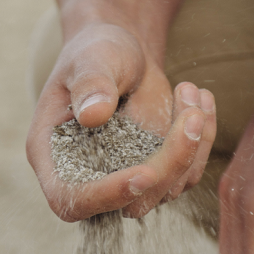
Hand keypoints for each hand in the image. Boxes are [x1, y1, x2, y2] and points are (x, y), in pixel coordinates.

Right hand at [26, 23, 215, 221]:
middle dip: (168, 164)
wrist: (121, 52)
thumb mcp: (90, 59)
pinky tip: (199, 99)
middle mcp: (86, 176)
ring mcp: (123, 178)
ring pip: (166, 191)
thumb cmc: (96, 52)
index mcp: (52, 155)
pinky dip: (202, 140)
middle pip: (128, 201)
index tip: (144, 173)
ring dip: (191, 146)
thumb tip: (94, 114)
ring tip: (190, 90)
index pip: (70, 198)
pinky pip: (187, 174)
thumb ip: (90, 84)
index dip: (104, 196)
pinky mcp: (156, 172)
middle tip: (191, 114)